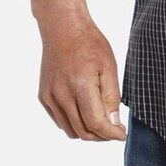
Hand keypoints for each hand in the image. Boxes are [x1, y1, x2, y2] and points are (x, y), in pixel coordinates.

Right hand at [38, 16, 126, 141]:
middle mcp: (61, 94)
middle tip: (114, 130)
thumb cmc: (89, 43)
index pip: (96, 123)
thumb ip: (111, 97)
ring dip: (87, 132)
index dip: (111, 134)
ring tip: (101, 122)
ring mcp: (50, 97)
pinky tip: (85, 112)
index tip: (122, 135)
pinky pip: (60, 121)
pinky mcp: (43, 96)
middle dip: (101, 136)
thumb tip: (113, 123)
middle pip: (83, 131)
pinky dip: (74, 123)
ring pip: (70, 130)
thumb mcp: (109, 67)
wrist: (63, 29)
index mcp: (80, 86)